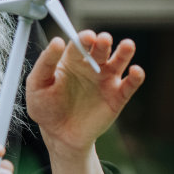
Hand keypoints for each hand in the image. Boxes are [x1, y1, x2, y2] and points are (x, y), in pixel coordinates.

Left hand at [25, 31, 144, 154]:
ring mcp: (106, 81)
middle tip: (103, 39)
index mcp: (72, 60)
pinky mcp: (117, 97)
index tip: (86, 37)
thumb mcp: (37, 85)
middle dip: (103, 42)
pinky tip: (135, 71)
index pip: (79, 45)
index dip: (83, 39)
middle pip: (101, 49)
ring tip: (127, 46)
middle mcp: (91, 66)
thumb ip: (45, 63)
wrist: (60, 137)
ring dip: (124, 52)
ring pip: (119, 61)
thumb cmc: (46, 108)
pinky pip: (129, 85)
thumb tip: (56, 41)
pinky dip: (136, 76)